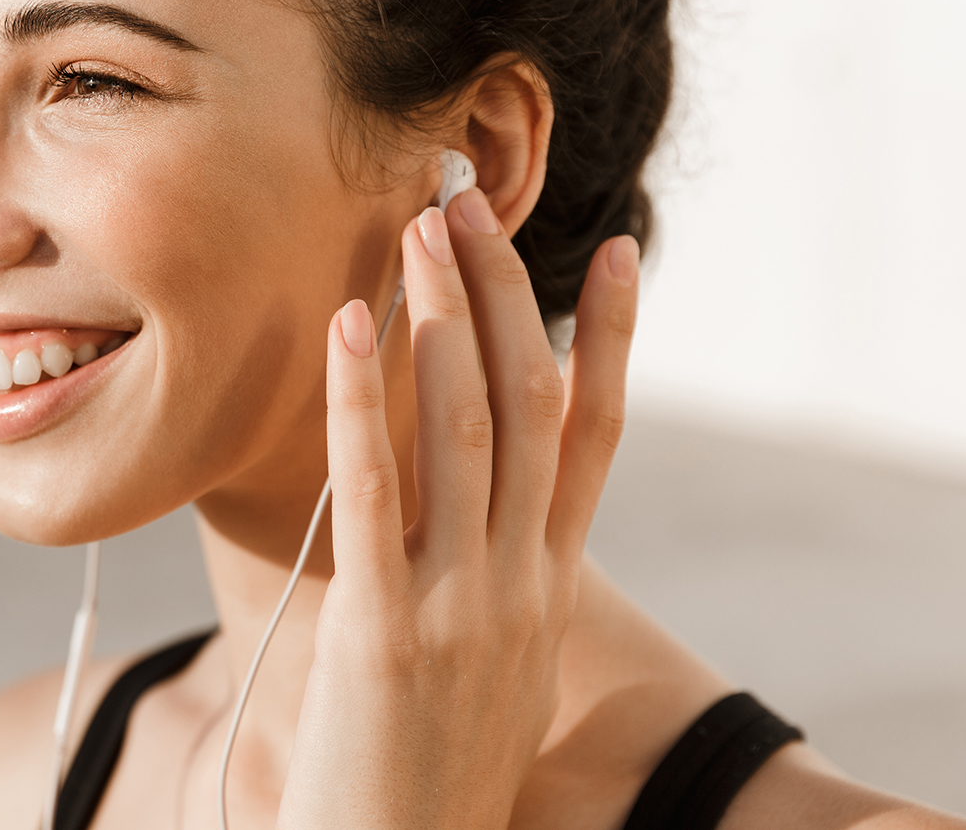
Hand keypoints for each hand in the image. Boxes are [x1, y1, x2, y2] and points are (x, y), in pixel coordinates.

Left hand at [276, 191, 640, 828]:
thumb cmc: (429, 787)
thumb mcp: (485, 679)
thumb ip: (490, 595)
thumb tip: (481, 529)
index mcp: (549, 594)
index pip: (594, 438)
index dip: (612, 340)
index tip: (621, 251)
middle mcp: (522, 589)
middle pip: (529, 405)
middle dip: (502, 290)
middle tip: (468, 194)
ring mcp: (463, 611)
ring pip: (466, 431)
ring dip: (442, 316)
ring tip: (418, 225)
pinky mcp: (386, 637)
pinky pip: (375, 495)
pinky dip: (359, 402)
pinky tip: (343, 327)